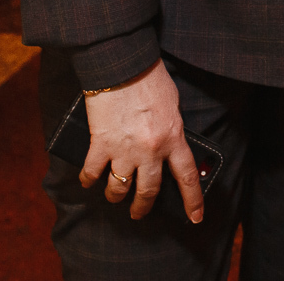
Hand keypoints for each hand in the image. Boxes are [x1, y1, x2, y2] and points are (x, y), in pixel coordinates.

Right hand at [79, 60, 203, 223]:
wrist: (122, 66)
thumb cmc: (150, 79)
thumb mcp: (172, 105)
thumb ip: (172, 128)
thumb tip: (168, 143)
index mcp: (173, 138)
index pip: (187, 177)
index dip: (192, 201)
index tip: (195, 218)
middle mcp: (150, 150)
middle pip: (148, 190)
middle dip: (143, 206)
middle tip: (139, 213)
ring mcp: (124, 150)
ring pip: (119, 187)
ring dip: (116, 196)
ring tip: (114, 197)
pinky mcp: (101, 144)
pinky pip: (93, 172)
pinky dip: (89, 179)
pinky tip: (88, 181)